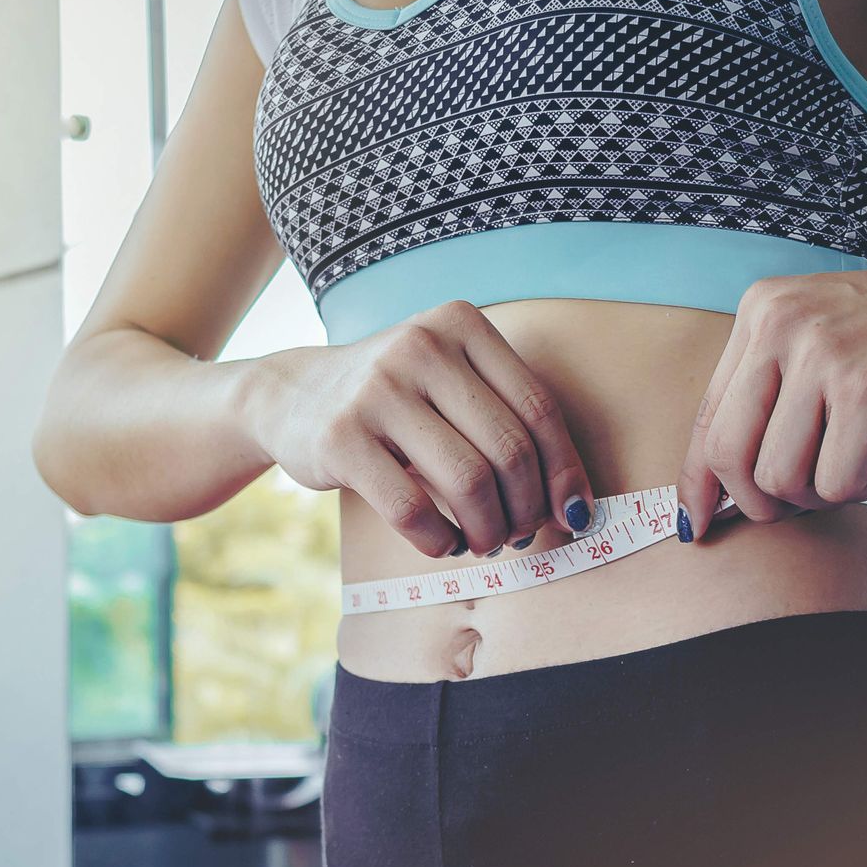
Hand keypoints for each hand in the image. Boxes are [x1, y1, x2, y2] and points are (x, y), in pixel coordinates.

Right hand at [243, 300, 594, 558]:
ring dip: (488, 529)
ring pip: (468, 481)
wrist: (290, 394)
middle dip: (526, 508)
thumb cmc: (395, 399)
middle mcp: (421, 346)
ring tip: (483, 540)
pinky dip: (439, 540)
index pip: (539, 407)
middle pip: (510, 449)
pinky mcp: (341, 438)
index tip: (575, 514)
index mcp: (460, 324)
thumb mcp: (449, 379)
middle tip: (519, 534)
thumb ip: (506, 420)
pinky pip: (412, 508)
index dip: (565, 470)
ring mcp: (377, 389)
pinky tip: (442, 541)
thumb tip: (576, 503)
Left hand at [675, 237, 866, 538]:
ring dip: (819, 493)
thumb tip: (721, 486)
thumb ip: (775, 393)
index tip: (697, 523)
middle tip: (804, 498)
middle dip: (758, 501)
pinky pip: (835, 483)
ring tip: (858, 460)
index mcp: (760, 311)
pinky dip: (860, 488)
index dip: (698, 482)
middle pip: (728, 455)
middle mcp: (779, 324)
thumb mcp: (827, 340)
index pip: (706, 416)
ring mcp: (822, 354)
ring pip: (779, 478)